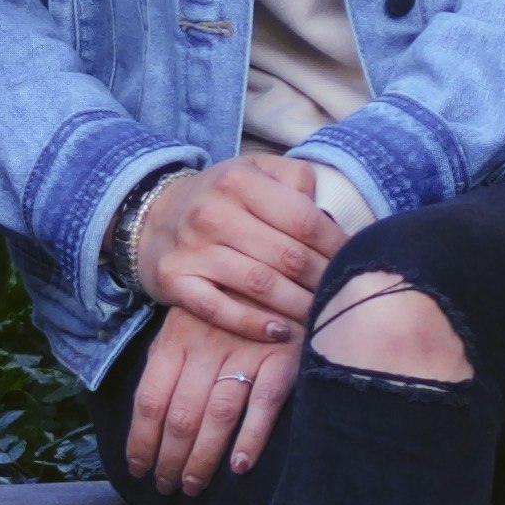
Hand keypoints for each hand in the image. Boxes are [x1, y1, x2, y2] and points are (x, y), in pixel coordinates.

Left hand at [123, 315, 299, 495]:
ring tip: (194, 485)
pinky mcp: (282, 358)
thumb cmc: (225, 306)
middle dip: (170, 458)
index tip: (138, 468)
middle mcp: (205, 345)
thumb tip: (146, 418)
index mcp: (174, 338)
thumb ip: (168, 361)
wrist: (277, 272)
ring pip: (217, 415)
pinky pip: (264, 403)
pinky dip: (252, 437)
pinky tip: (239, 466)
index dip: (141, 439)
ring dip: (203, 457)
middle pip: (181, 414)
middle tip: (167, 486)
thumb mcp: (186, 322)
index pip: (149, 399)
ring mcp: (244, 351)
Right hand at [134, 153, 343, 342]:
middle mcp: (212, 213)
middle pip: (288, 256)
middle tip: (342, 295)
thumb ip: (294, 180)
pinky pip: (220, 310)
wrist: (150, 216)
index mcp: (239, 181)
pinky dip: (253, 324)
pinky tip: (279, 332)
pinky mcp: (175, 281)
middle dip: (323, 281)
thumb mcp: (253, 172)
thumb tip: (332, 214)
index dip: (337, 247)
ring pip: (260, 285)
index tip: (355, 264)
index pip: (304, 220)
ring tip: (320, 316)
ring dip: (298, 306)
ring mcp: (192, 249)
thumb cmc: (218, 198)